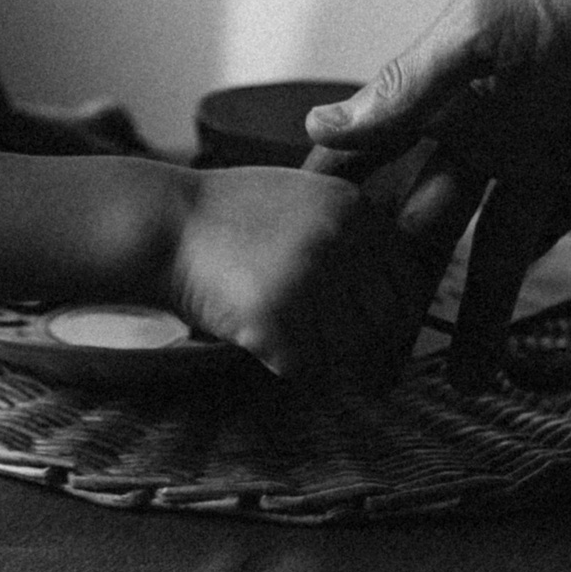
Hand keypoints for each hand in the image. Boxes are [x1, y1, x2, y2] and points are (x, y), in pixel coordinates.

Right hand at [165, 157, 476, 393]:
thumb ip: (354, 240)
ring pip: (350, 355)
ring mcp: (310, 280)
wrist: (162, 223)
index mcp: (356, 210)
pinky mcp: (276, 319)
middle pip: (388, 326)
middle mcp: (342, 241)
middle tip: (333, 353)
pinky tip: (260, 341)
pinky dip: (288, 367)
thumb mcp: (304, 200)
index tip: (366, 331)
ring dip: (325, 360)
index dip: (391, 317)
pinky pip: (307, 370)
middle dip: (366, 349)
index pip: (408, 287)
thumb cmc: (229, 218)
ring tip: (289, 340)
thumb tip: (401, 316)